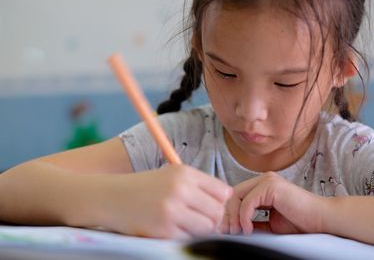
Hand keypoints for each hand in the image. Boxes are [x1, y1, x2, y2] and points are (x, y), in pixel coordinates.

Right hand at [94, 164, 231, 238]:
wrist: (111, 197)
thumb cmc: (144, 187)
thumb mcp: (171, 176)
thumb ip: (198, 186)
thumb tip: (226, 202)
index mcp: (185, 173)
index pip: (223, 191)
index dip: (220, 201)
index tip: (210, 205)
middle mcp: (181, 189)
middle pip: (218, 211)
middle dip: (212, 217)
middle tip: (197, 217)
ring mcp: (172, 210)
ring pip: (208, 227)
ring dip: (200, 228)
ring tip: (185, 222)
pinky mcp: (164, 230)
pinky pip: (190, 238)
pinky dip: (185, 236)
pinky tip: (171, 227)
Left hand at [219, 172, 323, 234]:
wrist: (322, 220)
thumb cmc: (300, 222)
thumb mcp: (269, 223)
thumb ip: (253, 220)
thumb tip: (232, 226)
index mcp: (264, 186)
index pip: (237, 195)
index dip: (229, 212)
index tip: (226, 229)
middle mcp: (264, 179)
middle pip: (233, 193)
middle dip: (227, 213)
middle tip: (226, 231)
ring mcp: (267, 180)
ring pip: (237, 195)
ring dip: (233, 216)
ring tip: (236, 231)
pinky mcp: (271, 186)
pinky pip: (248, 202)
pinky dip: (244, 217)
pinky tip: (248, 229)